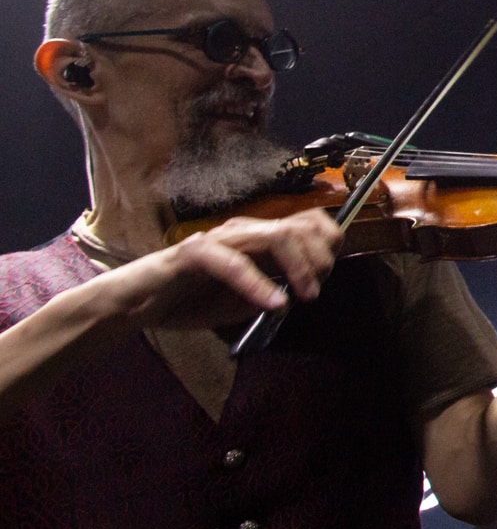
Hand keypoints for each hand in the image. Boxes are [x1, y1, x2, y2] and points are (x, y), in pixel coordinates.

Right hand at [98, 211, 338, 330]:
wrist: (135, 305)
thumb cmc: (186, 300)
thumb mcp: (241, 302)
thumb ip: (270, 293)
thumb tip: (298, 294)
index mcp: (256, 240)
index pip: (307, 223)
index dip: (328, 242)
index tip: (329, 273)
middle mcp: (243, 232)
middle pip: (300, 226)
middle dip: (320, 257)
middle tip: (315, 289)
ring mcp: (220, 239)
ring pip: (276, 236)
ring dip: (299, 267)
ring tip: (305, 295)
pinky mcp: (194, 253)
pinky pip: (235, 264)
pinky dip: (260, 284)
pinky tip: (274, 303)